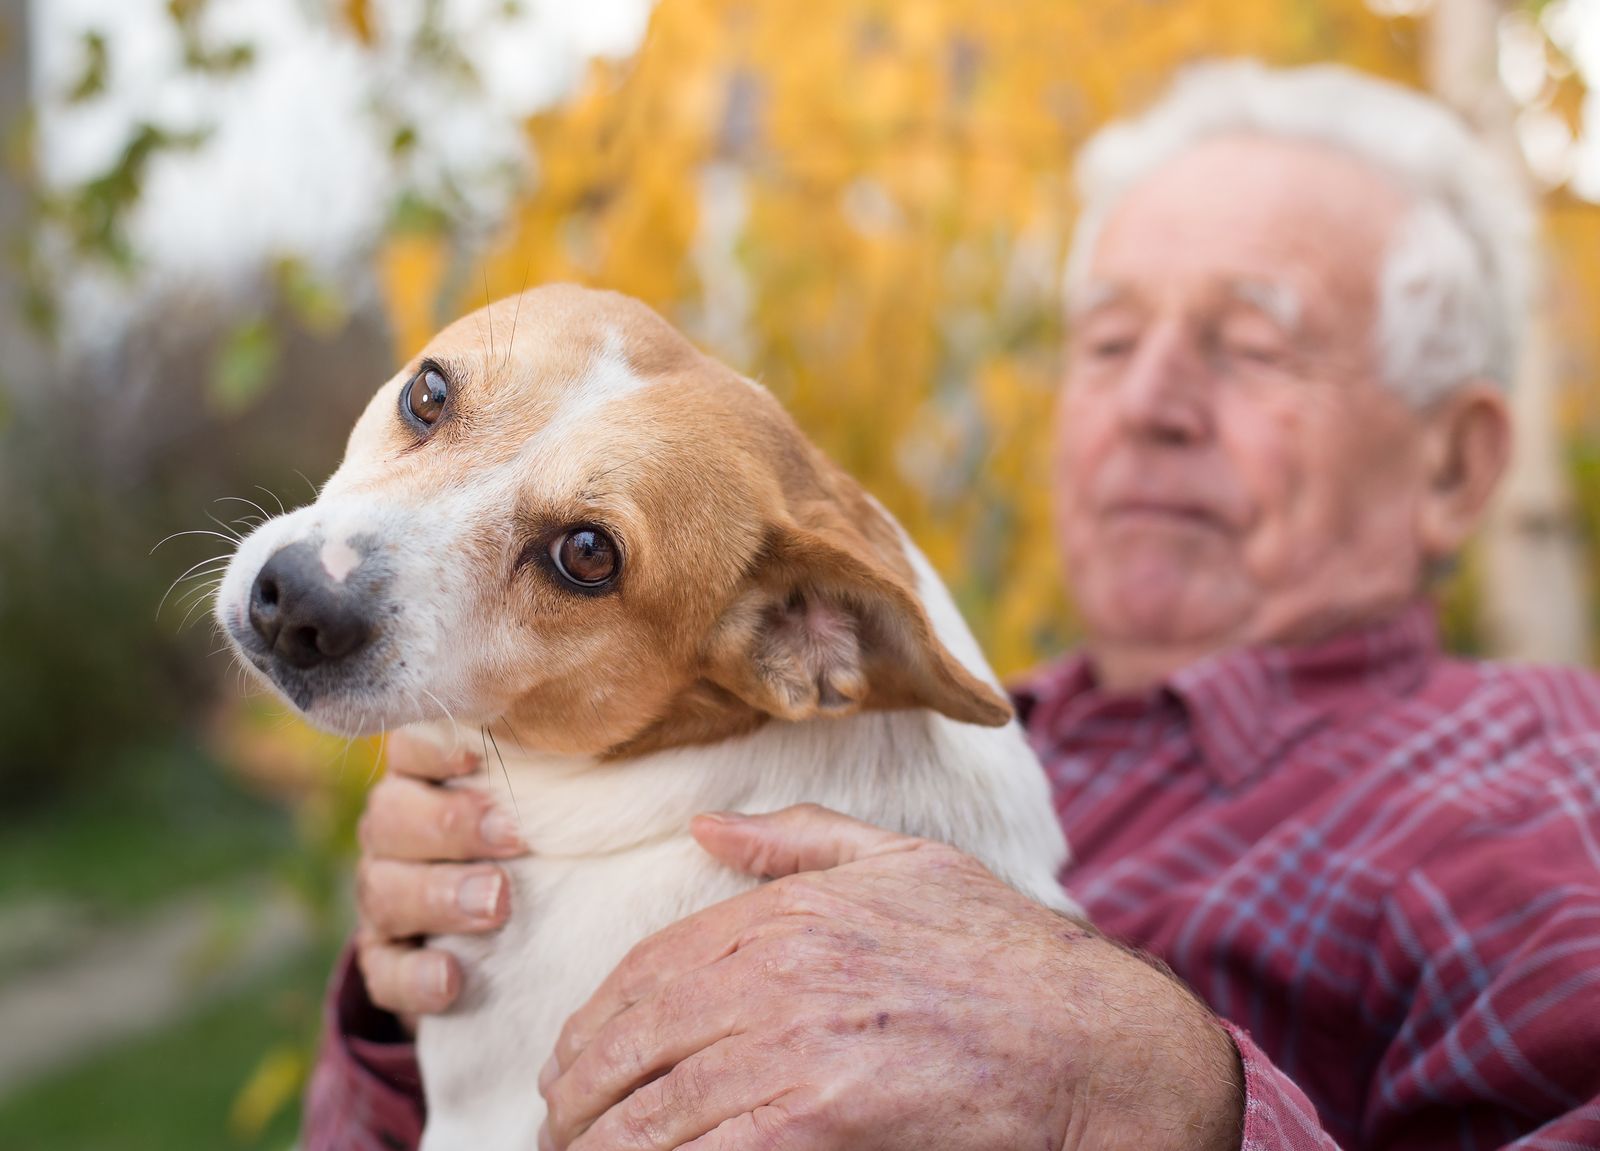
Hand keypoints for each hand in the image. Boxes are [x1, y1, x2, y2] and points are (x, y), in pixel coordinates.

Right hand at [353, 733, 527, 1021]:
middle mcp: (393, 830)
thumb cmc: (536, 845)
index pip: (410, 748)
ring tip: (496, 905)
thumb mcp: (541, 806)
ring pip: (383, 890)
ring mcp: (381, 894)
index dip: (434, 748)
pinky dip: (415, 975)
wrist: (510, 940)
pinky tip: (451, 979)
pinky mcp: (383, 959)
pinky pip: (383, 968)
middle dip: (452, 825)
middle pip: (391, 816)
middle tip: (513, 838)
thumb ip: (555, 778)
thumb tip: (618, 746)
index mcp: (424, 777)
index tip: (477, 757)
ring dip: (439, 898)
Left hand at [539, 805, 1242, 1150]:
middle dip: (581, 1087)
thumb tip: (705, 829)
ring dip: (603, 1138)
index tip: (573, 1055)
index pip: (652, 967)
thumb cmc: (1002, 953)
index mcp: (789, 913)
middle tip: (559, 1118)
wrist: (1089, 1038)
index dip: (598, 1019)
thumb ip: (797, 842)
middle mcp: (778, 972)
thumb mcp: (903, 863)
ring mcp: (795, 1047)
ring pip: (656, 1104)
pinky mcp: (818, 1117)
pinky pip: (708, 1148)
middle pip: (636, 1038)